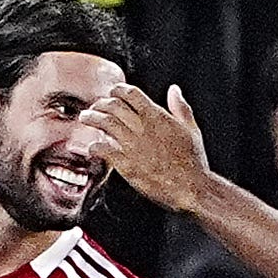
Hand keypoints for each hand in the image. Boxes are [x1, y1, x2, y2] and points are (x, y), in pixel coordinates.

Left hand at [80, 83, 213, 213]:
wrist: (190, 187)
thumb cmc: (193, 161)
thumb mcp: (190, 129)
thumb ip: (180, 108)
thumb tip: (174, 90)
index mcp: (158, 116)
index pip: (131, 94)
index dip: (118, 90)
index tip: (112, 93)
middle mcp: (142, 127)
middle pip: (114, 106)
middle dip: (101, 103)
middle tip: (95, 107)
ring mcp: (132, 145)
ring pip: (105, 123)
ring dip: (92, 118)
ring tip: (85, 118)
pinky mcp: (126, 164)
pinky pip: (103, 150)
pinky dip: (94, 146)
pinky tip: (91, 147)